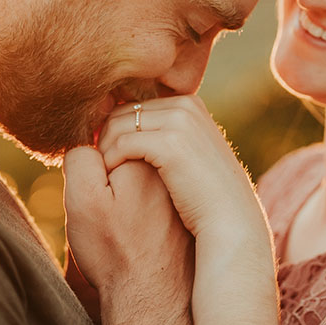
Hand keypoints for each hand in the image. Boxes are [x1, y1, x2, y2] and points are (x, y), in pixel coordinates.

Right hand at [63, 147, 192, 305]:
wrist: (152, 299)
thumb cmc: (113, 251)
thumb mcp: (83, 201)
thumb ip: (81, 158)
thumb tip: (91, 140)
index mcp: (147, 157)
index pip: (111, 134)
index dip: (95, 160)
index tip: (100, 197)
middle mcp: (172, 167)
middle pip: (132, 148)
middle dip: (115, 168)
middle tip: (114, 211)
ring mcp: (184, 186)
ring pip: (145, 169)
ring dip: (130, 184)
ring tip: (128, 222)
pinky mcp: (187, 205)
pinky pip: (158, 189)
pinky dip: (146, 201)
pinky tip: (142, 228)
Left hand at [96, 97, 268, 241]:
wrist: (230, 220)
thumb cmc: (205, 195)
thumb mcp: (189, 156)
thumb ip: (166, 138)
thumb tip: (133, 134)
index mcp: (189, 104)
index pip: (133, 106)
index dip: (112, 130)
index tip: (103, 155)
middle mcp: (185, 105)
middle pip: (121, 112)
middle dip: (103, 137)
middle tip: (95, 165)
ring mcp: (180, 122)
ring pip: (116, 125)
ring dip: (103, 150)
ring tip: (100, 175)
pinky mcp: (171, 143)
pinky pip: (122, 144)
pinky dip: (109, 160)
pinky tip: (109, 179)